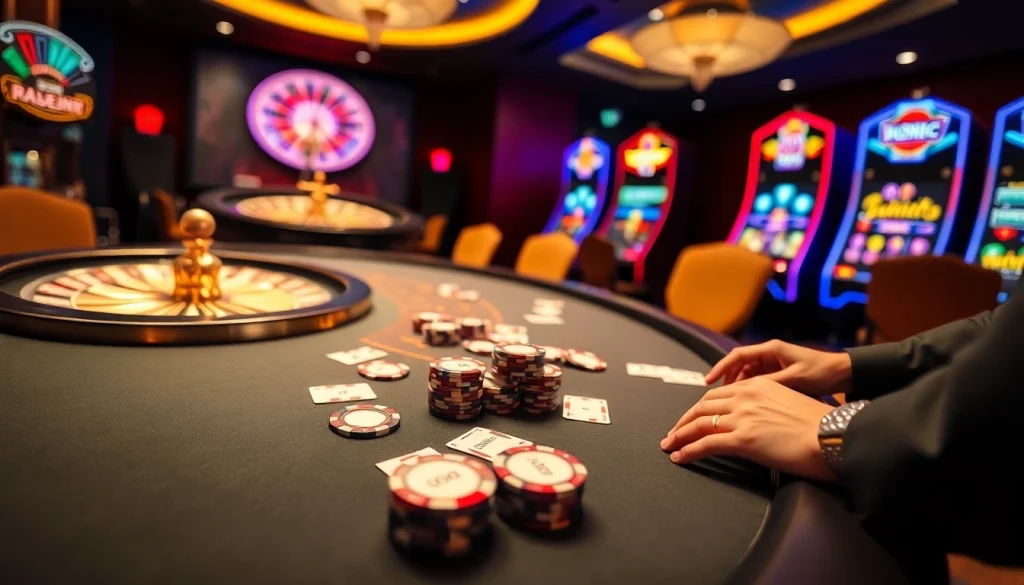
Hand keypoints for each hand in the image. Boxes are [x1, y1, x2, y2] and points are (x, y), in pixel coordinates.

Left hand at [661, 377, 836, 481]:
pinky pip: (705, 444)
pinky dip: (688, 451)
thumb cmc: (820, 426)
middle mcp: (746, 397)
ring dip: (679, 436)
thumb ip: (768, 407)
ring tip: (669, 446)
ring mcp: (743, 417)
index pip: (719, 395)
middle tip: (673, 433)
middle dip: (683, 421)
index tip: (691, 417)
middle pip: (702, 407)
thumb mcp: (789, 404)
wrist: (833, 436)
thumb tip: (760, 421)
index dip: (700, 408)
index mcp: (758, 386)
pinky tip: (679, 457)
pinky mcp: (743, 439)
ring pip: (698, 424)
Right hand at [705, 340, 852, 395]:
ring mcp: (773, 364)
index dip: (720, 368)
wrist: (844, 373)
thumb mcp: (794, 379)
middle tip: (718, 397)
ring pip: (747, 375)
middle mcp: (769, 354)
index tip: (708, 381)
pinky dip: (750, 391)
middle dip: (726, 381)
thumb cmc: (821, 372)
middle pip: (739, 366)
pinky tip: (748, 404)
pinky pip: (757, 381)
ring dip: (738, 388)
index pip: (737, 356)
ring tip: (732, 403)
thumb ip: (768, 384)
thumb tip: (743, 393)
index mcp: (770, 350)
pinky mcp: (779, 374)